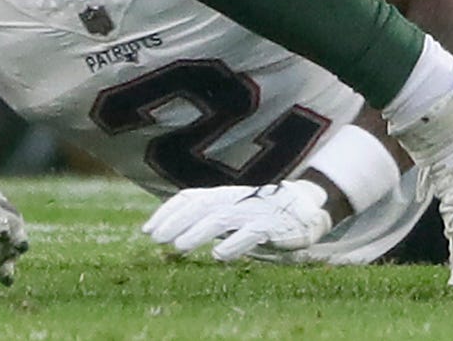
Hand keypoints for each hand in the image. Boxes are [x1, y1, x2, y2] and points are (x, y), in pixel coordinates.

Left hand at [142, 181, 334, 261]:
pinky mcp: (270, 226)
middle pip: (201, 206)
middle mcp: (234, 200)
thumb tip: (174, 227)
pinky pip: (250, 234)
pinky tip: (220, 255)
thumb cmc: (261, 212)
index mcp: (223, 195)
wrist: (305, 206)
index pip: (190, 198)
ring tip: (179, 246)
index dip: (168, 212)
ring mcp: (252, 212)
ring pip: (220, 219)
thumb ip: (208, 216)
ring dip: (198, 232)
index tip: (147, 230)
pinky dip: (234, 243)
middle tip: (156, 238)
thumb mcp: (232, 211)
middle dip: (176, 221)